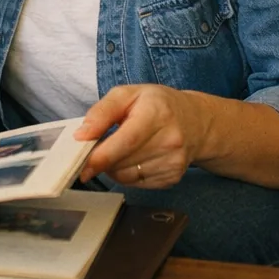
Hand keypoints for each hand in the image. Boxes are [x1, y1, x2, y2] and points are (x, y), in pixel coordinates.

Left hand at [74, 84, 215, 186]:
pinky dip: (126, 174)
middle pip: (123, 162)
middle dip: (102, 160)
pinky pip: (136, 184)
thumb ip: (102, 112)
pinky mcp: (172, 178)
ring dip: (113, 168)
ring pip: (127, 176)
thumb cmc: (158, 105)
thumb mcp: (127, 94)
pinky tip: (134, 158)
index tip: (83, 164)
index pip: (126, 141)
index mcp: (157, 114)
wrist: (196, 122)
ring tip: (120, 149)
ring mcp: (173, 162)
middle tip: (96, 149)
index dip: (101, 156)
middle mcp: (169, 141)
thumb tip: (82, 135)